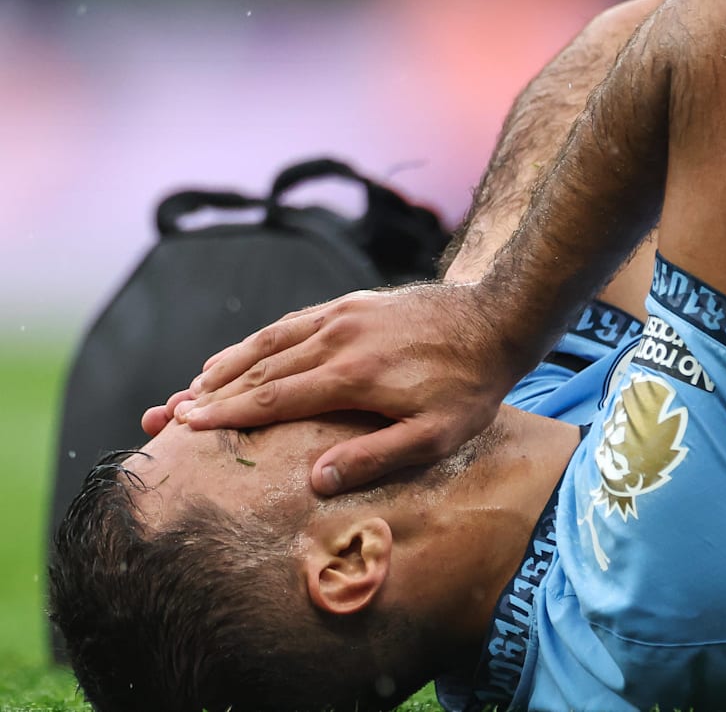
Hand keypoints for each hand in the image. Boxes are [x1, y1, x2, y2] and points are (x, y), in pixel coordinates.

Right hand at [172, 283, 514, 494]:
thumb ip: (374, 457)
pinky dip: (261, 340)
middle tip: (168, 412)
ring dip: (228, 364)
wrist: (499, 318)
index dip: (226, 415)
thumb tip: (316, 480)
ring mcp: (344, 314)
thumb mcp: (434, 436)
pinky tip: (247, 352)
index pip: (272, 399)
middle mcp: (337, 338)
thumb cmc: (470, 386)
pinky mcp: (354, 302)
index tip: (186, 426)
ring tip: (193, 384)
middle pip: (259, 368)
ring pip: (271, 340)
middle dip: (210, 392)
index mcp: (350, 375)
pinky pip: (294, 322)